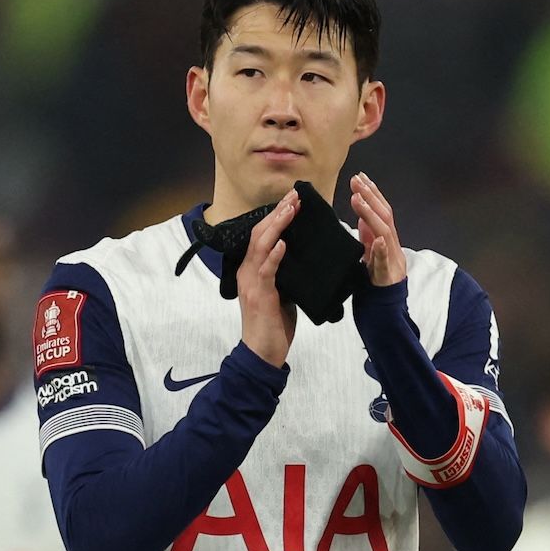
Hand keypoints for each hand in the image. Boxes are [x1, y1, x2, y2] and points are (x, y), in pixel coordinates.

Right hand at [237, 191, 299, 366]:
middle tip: (295, 196)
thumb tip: (301, 257)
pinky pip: (266, 271)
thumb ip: (286, 274)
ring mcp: (252, 283)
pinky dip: (275, 255)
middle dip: (278, 213)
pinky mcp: (260, 296)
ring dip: (277, 226)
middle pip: (260, 234)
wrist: (263, 354)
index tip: (293, 200)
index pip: (263, 235)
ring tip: (291, 209)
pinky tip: (284, 243)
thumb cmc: (274, 326)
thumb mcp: (282, 294)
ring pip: (261, 246)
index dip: (276, 216)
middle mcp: (248, 271)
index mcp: (253, 270)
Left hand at [350, 173, 406, 287]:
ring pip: (384, 233)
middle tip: (357, 180)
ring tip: (358, 199)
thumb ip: (368, 233)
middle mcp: (392, 245)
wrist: (387, 307)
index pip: (382, 211)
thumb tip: (362, 214)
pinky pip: (385, 262)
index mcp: (386, 239)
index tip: (360, 177)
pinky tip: (377, 239)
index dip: (372, 193)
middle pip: (385, 216)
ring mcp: (391, 259)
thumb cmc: (377, 279)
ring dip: (372, 214)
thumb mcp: (370, 251)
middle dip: (371, 196)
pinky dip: (381, 250)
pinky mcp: (387, 276)